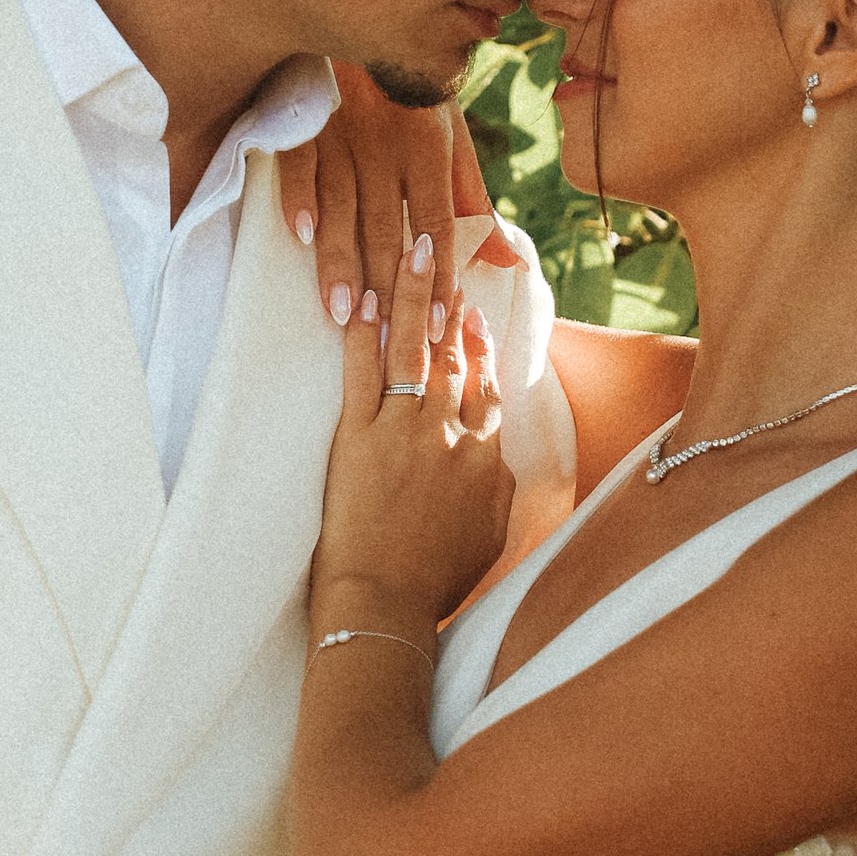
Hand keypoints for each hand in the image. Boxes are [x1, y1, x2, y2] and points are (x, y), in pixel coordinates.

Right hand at [279, 70, 517, 330]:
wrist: (363, 22)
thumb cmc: (411, 95)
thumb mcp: (450, 137)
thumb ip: (473, 201)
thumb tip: (509, 261)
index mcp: (429, 148)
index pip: (438, 221)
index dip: (441, 274)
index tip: (440, 325)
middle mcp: (387, 145)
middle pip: (388, 226)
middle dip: (389, 285)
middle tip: (387, 339)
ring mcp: (341, 135)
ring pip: (343, 207)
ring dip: (342, 261)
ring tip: (343, 313)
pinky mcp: (302, 126)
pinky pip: (299, 166)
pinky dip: (299, 199)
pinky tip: (300, 237)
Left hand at [314, 233, 512, 633]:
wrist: (385, 603)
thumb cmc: (433, 584)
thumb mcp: (489, 539)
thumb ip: (497, 494)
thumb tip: (497, 466)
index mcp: (484, 461)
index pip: (487, 393)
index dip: (480, 351)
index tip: (475, 321)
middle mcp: (450, 436)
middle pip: (454, 359)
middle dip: (451, 306)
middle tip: (446, 262)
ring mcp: (404, 431)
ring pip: (416, 351)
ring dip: (417, 297)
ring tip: (415, 252)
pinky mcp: (359, 436)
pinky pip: (363, 371)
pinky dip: (365, 332)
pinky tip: (366, 297)